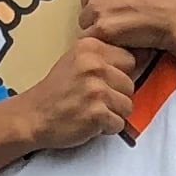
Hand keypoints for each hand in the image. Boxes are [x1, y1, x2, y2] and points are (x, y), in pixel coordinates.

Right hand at [15, 33, 143, 154]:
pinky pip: (119, 123)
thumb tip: (143, 56)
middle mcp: (94, 65)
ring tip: (91, 110)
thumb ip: (103, 58)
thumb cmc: (57, 91)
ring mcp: (96, 89)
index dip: (119, 74)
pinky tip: (89, 122)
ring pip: (128, 105)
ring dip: (113, 113)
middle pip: (131, 84)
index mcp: (91, 47)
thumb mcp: (77, 61)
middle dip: (117, 96)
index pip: (129, 59)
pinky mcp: (97, 113)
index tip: (104, 82)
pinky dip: (106, 128)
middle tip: (94, 99)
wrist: (32, 116)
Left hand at [77, 0, 175, 68]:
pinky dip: (107, 41)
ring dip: (102, 26)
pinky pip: (93, 38)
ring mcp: (96, 4)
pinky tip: (124, 37)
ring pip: (87, 21)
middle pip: (85, 0)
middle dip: (101, 8)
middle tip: (124, 12)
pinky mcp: (101, 28)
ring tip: (126, 25)